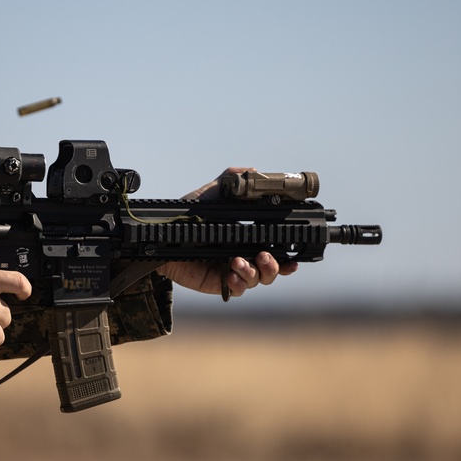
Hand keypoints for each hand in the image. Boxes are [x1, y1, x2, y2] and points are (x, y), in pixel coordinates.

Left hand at [160, 167, 298, 297]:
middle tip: (262, 255)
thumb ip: (230, 180)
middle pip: (273, 269)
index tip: (294, 256)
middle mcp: (244, 255)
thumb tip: (253, 170)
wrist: (165, 235)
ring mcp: (232, 271)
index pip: (275, 249)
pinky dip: (238, 284)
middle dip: (275, 266)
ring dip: (254, 273)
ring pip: (258, 280)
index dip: (287, 256)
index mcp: (247, 238)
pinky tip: (231, 275)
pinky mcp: (218, 283)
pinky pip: (237, 290)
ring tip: (238, 261)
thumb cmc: (189, 214)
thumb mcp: (211, 193)